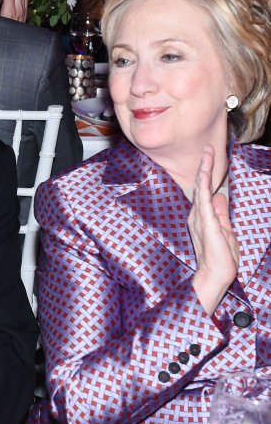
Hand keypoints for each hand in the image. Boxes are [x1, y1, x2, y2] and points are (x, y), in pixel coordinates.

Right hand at [189, 145, 238, 314]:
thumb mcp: (226, 231)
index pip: (204, 193)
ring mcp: (200, 218)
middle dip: (205, 166)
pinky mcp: (206, 221)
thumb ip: (221, 214)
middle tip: (208, 148)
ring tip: (208, 152)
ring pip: (201, 188)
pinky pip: (203, 198)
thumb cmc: (221, 258)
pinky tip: (205, 172)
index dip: (208, 175)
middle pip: (201, 186)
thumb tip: (219, 197)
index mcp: (202, 219)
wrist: (216, 275)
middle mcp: (197, 216)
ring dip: (205, 169)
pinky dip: (204, 183)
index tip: (211, 159)